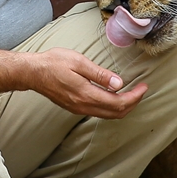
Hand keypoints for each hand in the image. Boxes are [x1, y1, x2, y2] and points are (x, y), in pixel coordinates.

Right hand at [26, 48, 147, 118]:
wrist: (32, 73)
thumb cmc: (53, 63)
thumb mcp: (79, 62)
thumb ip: (100, 74)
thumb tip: (119, 84)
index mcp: (86, 94)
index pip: (118, 103)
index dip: (134, 97)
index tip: (144, 87)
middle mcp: (83, 106)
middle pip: (116, 113)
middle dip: (132, 103)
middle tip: (141, 90)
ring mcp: (78, 109)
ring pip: (108, 115)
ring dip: (123, 106)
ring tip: (132, 93)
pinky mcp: (75, 107)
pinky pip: (99, 112)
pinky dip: (111, 107)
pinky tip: (114, 96)